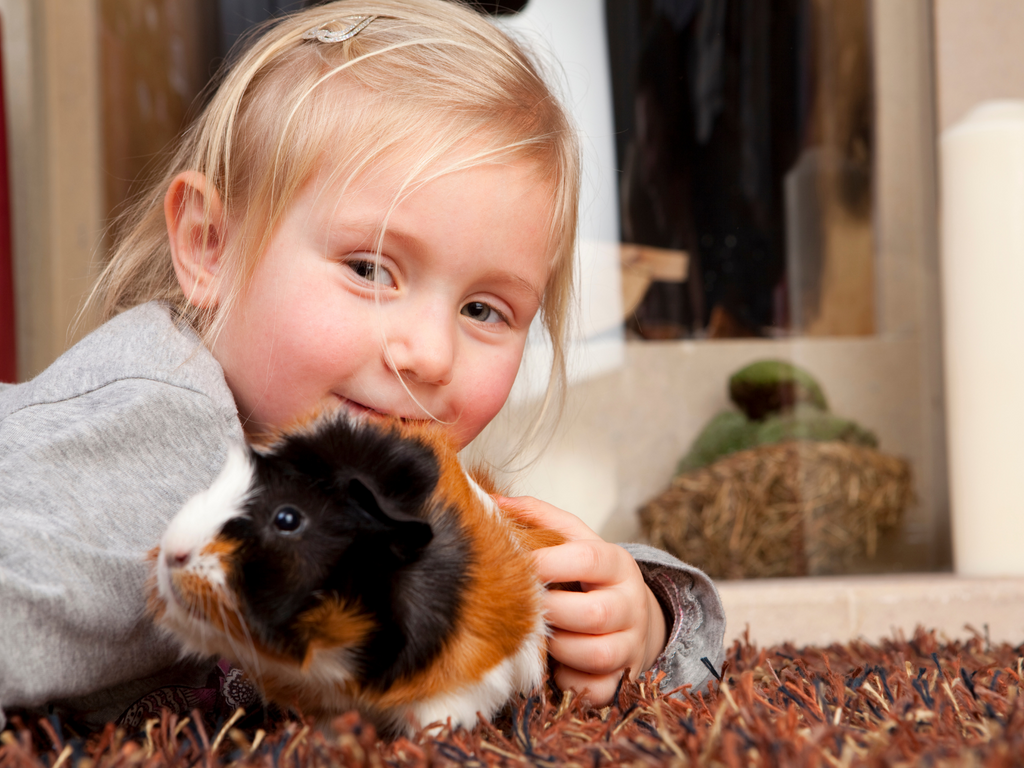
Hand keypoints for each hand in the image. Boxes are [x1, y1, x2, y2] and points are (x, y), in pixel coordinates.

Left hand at [498, 495, 667, 705]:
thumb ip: (539, 517)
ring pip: (594, 654)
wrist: (633, 616)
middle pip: (593, 614)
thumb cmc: (589, 574)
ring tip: (540, 636)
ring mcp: (632, 644)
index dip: (549, 563)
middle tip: (523, 609)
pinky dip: (570, 681)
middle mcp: (631, 604)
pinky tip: (557, 666)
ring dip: (558, 648)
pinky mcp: (625, 677)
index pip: (588, 559)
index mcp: (617, 563)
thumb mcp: (573, 539)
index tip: (518, 566)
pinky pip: (597, 689)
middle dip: (551, 613)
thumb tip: (494, 500)